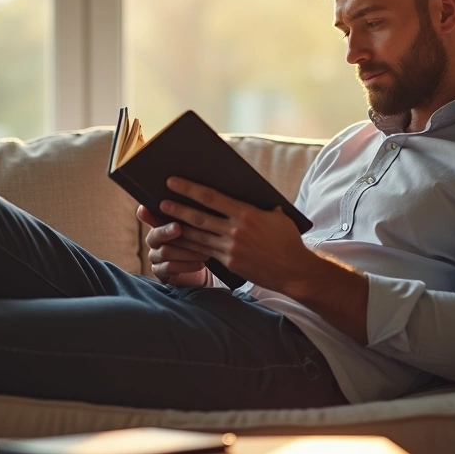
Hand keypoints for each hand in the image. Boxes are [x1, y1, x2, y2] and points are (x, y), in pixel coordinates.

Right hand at [137, 204, 210, 286]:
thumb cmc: (199, 240)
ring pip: (164, 252)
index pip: (147, 215)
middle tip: (180, 228)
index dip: (150, 215)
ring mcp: (155, 256)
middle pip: (154, 235)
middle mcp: (154, 240)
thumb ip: (192, 210)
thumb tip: (193, 191)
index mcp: (159, 223)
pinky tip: (201, 263)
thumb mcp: (197, 224)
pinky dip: (186, 265)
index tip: (166, 214)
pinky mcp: (160, 272)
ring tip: (205, 251)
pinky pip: (169, 267)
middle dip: (168, 231)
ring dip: (186, 251)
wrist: (200, 266)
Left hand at [158, 177, 316, 293]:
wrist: (294, 271)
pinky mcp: (229, 262)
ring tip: (163, 219)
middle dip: (177, 208)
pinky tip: (177, 241)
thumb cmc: (288, 240)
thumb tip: (246, 193)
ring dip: (178, 227)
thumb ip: (260, 205)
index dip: (190, 189)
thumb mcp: (278, 216)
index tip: (173, 182)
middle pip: (199, 217)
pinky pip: (204, 252)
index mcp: (247, 213)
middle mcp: (235, 230)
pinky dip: (189, 246)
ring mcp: (230, 248)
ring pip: (198, 235)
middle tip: (160, 201)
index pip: (211, 197)